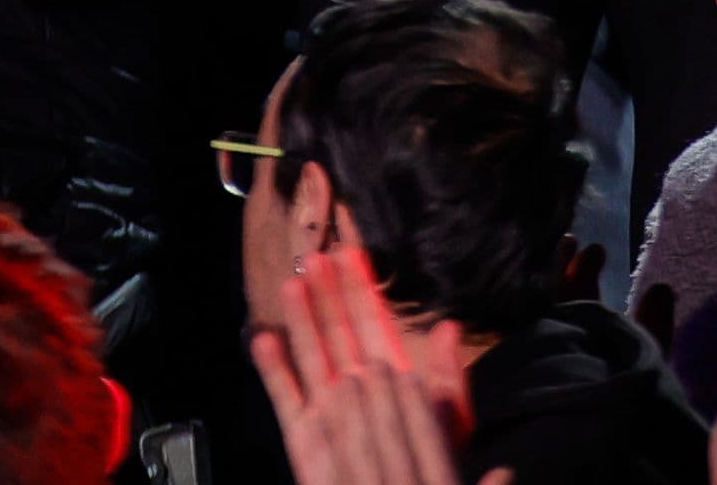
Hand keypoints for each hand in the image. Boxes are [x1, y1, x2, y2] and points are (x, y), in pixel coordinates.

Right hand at [251, 239, 503, 484]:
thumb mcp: (452, 424)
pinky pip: (287, 398)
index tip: (352, 254)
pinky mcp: (305, 437)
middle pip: (337, 332)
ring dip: (301, 320)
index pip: (374, 323)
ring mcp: (328, 410)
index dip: (362, 289)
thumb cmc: (431, 469)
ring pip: (311, 355)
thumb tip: (448, 328)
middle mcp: (355, 388)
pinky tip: (264, 340)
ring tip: (293, 283)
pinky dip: (274, 370)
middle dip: (328, 295)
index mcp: (390, 378)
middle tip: (318, 256)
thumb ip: (448, 378)